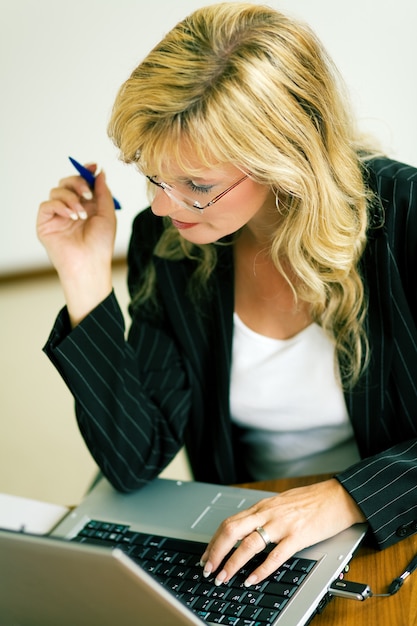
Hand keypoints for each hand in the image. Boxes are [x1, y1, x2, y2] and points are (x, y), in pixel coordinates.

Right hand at [37, 164, 116, 324]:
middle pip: (67, 183)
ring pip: (56, 191)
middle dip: (77, 182)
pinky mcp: (45, 223)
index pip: (82, 183)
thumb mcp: (107, 214)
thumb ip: (103, 192)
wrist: (89, 264)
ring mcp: (57, 216)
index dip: (86, 172)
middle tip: (87, 193)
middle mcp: (70, 209)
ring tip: (81, 214)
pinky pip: (47, 205)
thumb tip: (100, 172)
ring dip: (70, 198)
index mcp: (86, 206)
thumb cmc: (100, 245)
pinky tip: (71, 216)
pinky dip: (59, 206)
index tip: (92, 166)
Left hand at [200, 479, 365, 586]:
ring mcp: (282, 524)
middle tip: (208, 569)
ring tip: (224, 577)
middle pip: (232, 531)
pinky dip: (261, 570)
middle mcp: (268, 513)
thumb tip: (247, 531)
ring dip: (232, 563)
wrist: (338, 496)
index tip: (206, 556)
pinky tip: (252, 579)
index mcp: (263, 506)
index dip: (214, 541)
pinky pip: (275, 555)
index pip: (229, 522)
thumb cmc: (312, 500)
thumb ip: (264, 515)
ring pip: (249, 544)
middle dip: (216, 552)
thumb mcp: (281, 503)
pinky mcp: (298, 536)